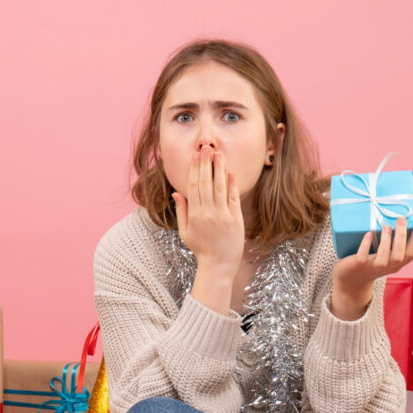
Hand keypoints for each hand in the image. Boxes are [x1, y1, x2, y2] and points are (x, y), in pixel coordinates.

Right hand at [172, 147, 244, 312]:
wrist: (218, 265)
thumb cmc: (201, 249)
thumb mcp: (185, 232)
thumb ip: (182, 211)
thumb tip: (176, 193)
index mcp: (194, 214)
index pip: (193, 186)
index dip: (194, 169)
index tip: (195, 155)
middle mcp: (208, 212)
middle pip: (205, 183)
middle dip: (205, 163)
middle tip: (206, 147)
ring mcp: (223, 215)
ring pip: (220, 187)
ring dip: (219, 169)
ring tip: (218, 154)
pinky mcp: (235, 219)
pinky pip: (233, 198)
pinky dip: (232, 185)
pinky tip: (230, 172)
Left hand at [331, 218, 412, 319]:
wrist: (351, 280)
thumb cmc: (374, 263)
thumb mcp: (393, 255)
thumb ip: (409, 244)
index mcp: (397, 263)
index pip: (412, 254)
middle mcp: (387, 266)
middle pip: (399, 256)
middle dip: (402, 238)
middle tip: (401, 219)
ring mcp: (372, 267)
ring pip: (383, 258)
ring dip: (386, 242)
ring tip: (387, 226)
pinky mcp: (358, 265)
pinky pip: (362, 257)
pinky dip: (366, 246)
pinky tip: (369, 234)